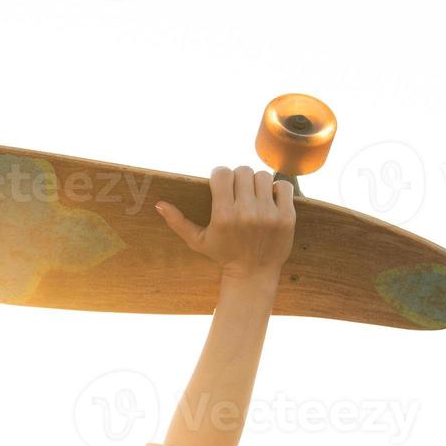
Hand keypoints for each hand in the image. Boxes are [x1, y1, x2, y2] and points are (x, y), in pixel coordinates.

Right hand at [156, 166, 295, 298]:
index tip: (221, 184)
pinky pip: (283, 186)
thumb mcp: (197, 241)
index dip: (220, 175)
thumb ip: (178, 222)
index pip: (222, 173)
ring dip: (257, 183)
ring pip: (263, 176)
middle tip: (238, 191)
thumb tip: (159, 204)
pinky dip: (277, 189)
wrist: (253, 274)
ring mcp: (268, 214)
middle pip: (242, 171)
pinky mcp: (286, 217)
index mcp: (223, 215)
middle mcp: (246, 213)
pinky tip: (270, 200)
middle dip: (238, 178)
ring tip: (253, 195)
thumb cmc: (223, 255)